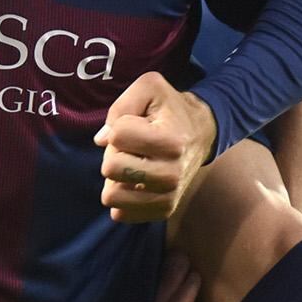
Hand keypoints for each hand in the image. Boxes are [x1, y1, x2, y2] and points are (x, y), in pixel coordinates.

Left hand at [97, 72, 216, 223]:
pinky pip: (120, 213)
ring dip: (116, 178)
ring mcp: (169, 196)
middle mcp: (172, 174)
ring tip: (134, 163)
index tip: (138, 125)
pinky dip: (123, 196)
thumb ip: (121, 105)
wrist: (201, 134)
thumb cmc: (169, 109)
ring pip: (111, 196)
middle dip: (115, 153)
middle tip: (134, 146)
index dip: (119, 126)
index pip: (116, 136)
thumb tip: (101, 140)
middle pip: (110, 168)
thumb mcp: (150, 88)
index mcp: (171, 141)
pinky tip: (137, 182)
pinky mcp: (163, 211)